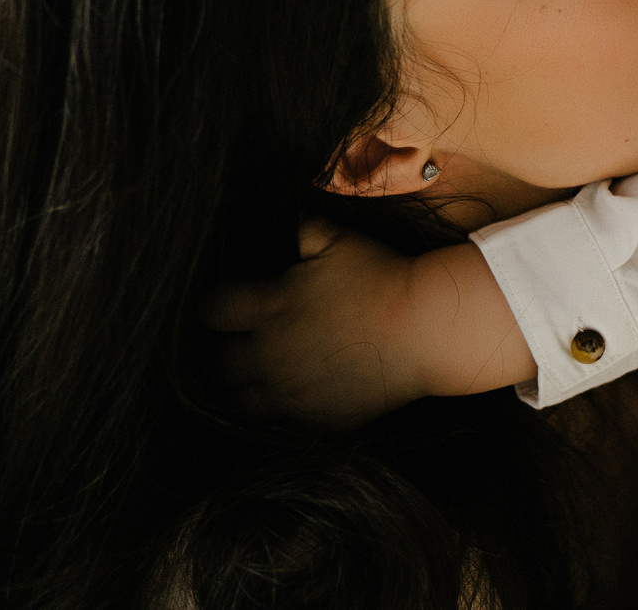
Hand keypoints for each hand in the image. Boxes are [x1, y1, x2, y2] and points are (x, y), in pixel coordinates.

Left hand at [203, 220, 532, 426]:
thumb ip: (302, 229)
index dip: (214, 306)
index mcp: (269, 310)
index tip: (227, 304)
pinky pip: (281, 422)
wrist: (425, 329)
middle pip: (217, 364)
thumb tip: (283, 215)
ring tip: (263, 372)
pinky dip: (282, 409)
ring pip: (240, 401)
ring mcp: (290, 394)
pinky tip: (298, 392)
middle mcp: (270, 356)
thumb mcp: (340, 242)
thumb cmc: (383, 278)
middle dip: (225, 350)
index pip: (211, 312)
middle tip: (243, 340)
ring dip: (245, 387)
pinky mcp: (315, 420)